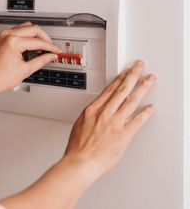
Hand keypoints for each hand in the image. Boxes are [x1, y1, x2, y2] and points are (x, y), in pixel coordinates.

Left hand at [0, 22, 61, 98]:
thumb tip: (50, 56)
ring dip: (36, 35)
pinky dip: (27, 36)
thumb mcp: (24, 70)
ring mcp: (3, 35)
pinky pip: (18, 31)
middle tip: (51, 48)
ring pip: (26, 27)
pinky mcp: (2, 38)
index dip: (50, 47)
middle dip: (44, 38)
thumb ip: (41, 61)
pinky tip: (31, 46)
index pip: (38, 41)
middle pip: (33, 29)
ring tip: (42, 48)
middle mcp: (8, 35)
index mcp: (13, 42)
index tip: (56, 51)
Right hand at [64, 60, 156, 182]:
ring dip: (142, 88)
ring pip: (131, 100)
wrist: (80, 162)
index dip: (119, 79)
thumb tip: (96, 112)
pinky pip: (137, 121)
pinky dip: (146, 113)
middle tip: (139, 66)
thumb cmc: (78, 147)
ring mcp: (114, 123)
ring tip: (149, 79)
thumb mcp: (80, 124)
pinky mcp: (123, 135)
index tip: (125, 72)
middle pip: (121, 90)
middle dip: (132, 75)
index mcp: (92, 110)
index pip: (109, 89)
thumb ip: (90, 116)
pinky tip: (151, 107)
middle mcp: (104, 113)